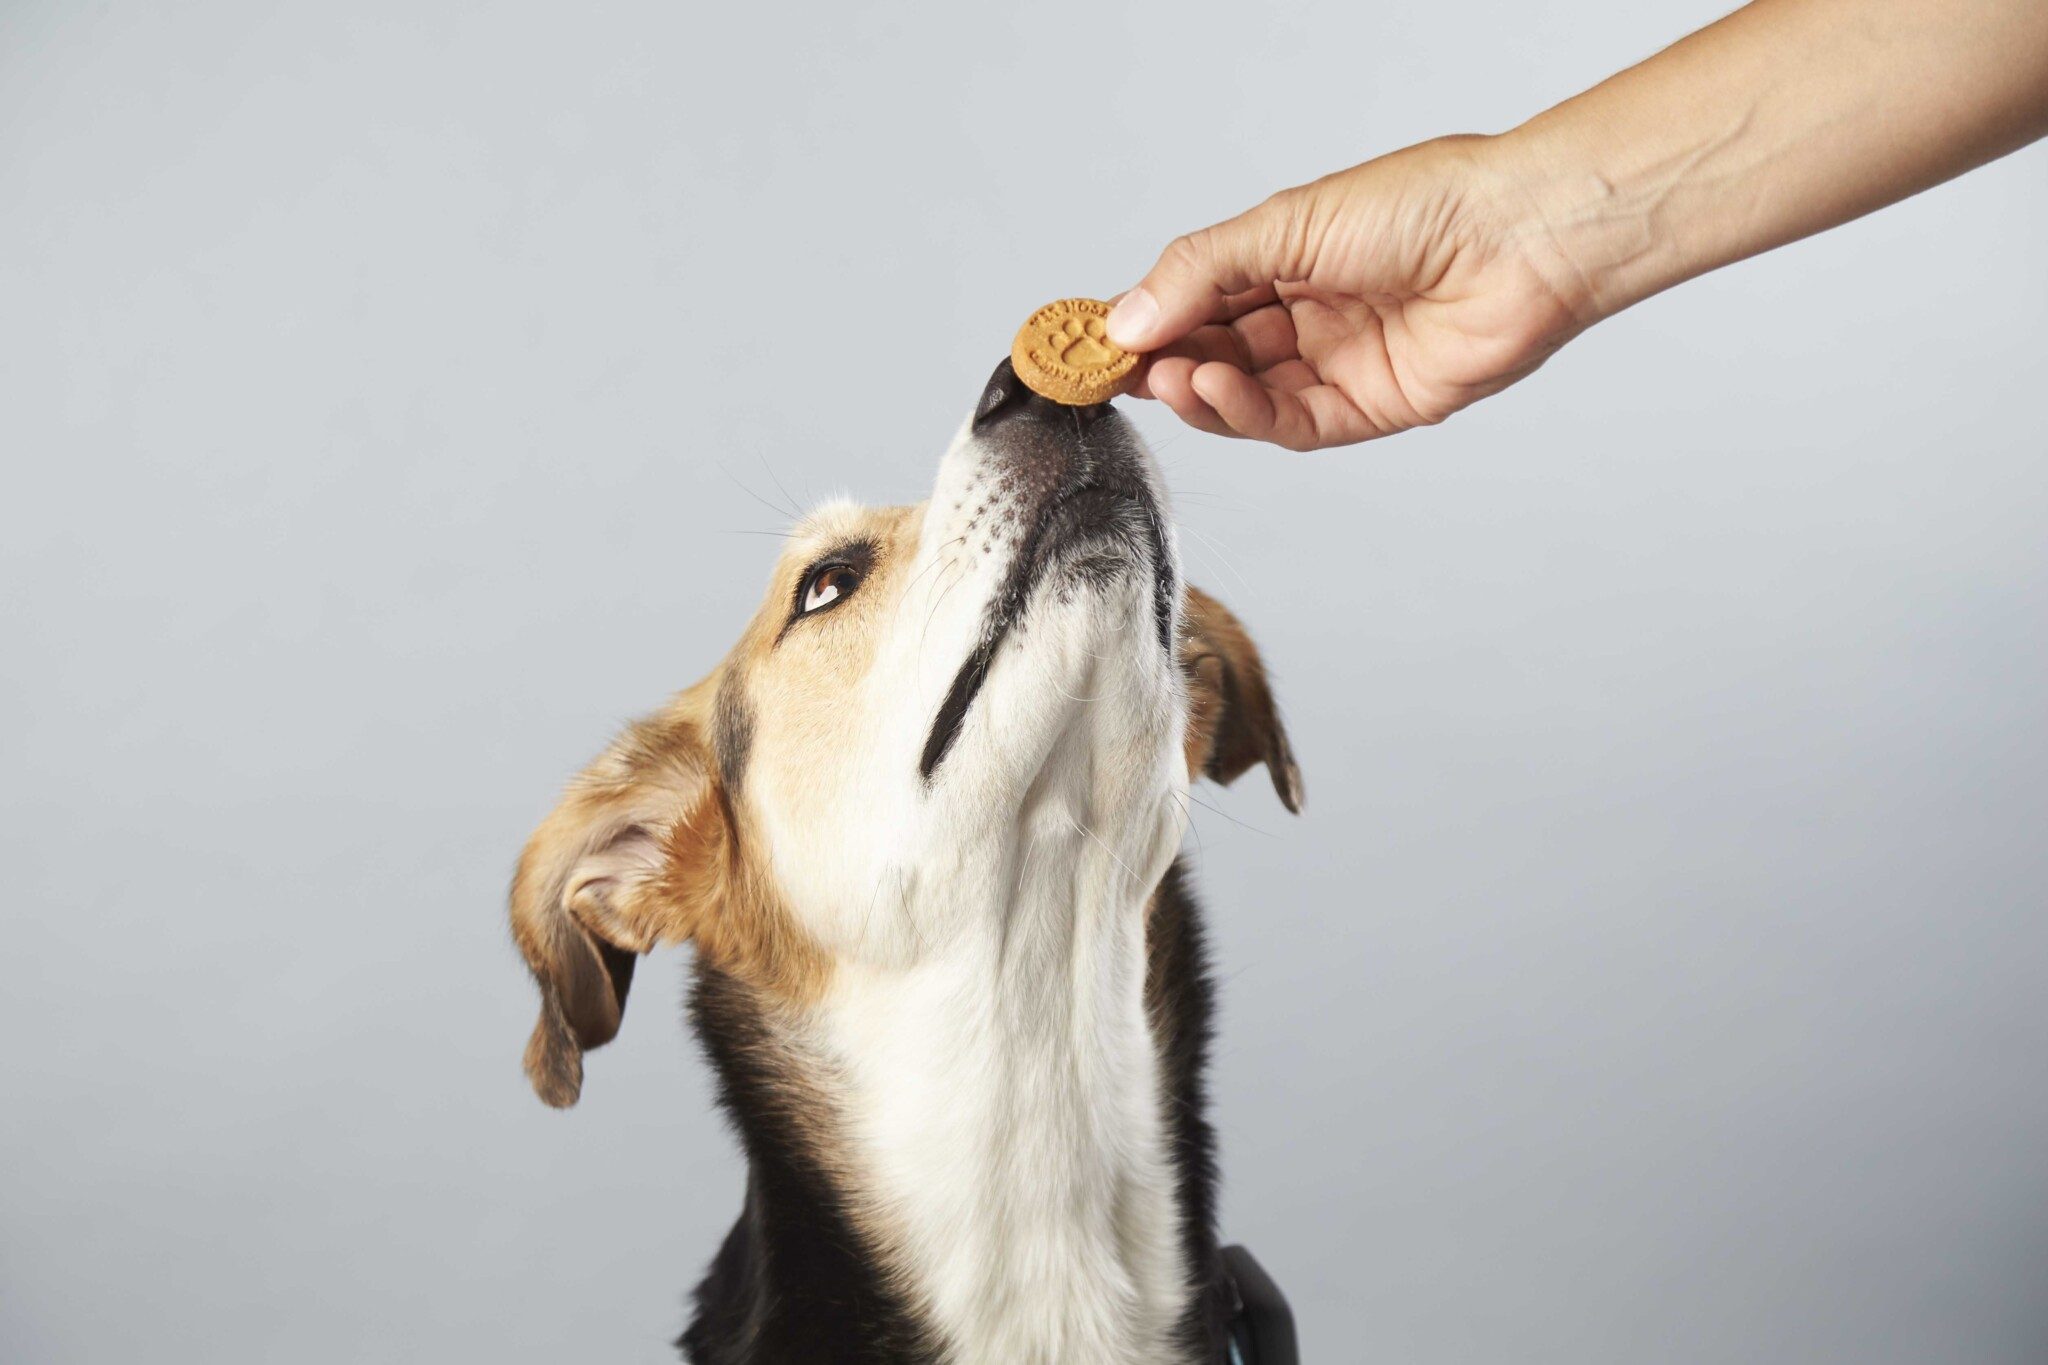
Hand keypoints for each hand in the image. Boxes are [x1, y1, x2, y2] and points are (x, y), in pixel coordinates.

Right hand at [1108, 136, 1590, 451]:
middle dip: (1161, 363)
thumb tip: (1126, 319)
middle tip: (1115, 370)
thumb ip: (1201, 272)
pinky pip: (1290, 423)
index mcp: (1287, 258)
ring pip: (1244, 396)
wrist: (1520, 239)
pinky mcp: (1368, 409)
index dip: (1144, 320)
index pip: (1196, 299)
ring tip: (1166, 378)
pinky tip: (1214, 391)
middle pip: (1212, 353)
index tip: (1093, 337)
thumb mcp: (1287, 223)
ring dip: (1197, 392)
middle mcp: (1308, 314)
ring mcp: (1336, 364)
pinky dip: (1245, 412)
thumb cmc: (1425, 203)